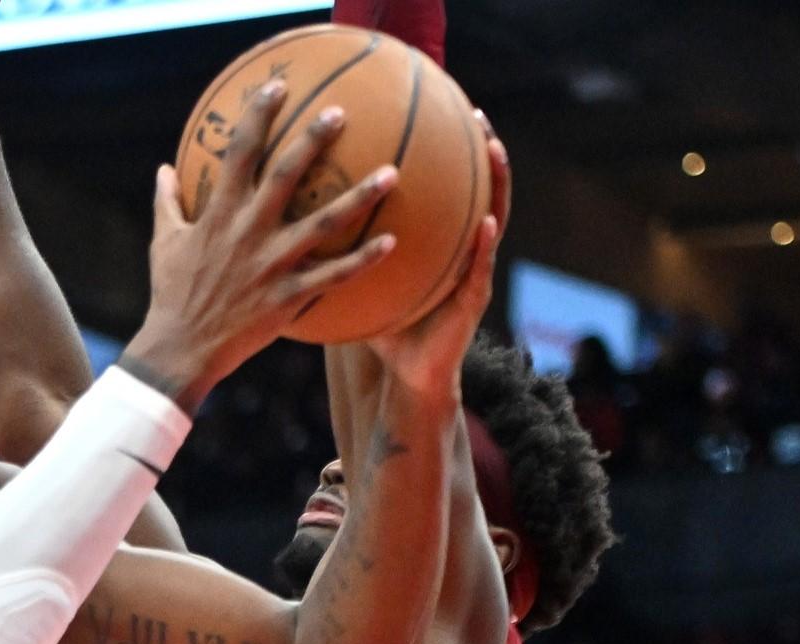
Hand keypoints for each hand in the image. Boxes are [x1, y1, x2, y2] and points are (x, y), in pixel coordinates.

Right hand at [123, 83, 397, 408]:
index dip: (257, 115)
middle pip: (287, 174)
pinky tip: (392, 242)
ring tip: (392, 173)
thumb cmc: (171, 293)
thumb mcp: (163, 242)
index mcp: (219, 213)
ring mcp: (271, 264)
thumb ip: (166, 202)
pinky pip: (333, 276)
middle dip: (314, 139)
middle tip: (341, 112)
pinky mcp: (288, 295)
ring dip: (360, 197)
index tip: (276, 87)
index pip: (239, 152)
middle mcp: (248, 231)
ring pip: (324, 224)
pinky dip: (364, 260)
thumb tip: (163, 169)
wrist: (182, 347)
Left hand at [367, 112, 511, 407]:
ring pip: (493, 219)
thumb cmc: (387, 327)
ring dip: (498, 185)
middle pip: (477, 190)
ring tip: (495, 151)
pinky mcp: (472, 303)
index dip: (450, 152)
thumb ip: (344, 250)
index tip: (442, 109)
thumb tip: (301, 216)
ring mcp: (472, 273)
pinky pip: (479, 270)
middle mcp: (461, 250)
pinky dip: (485, 248)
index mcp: (440, 241)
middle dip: (482, 151)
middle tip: (477, 113)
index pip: (448, 188)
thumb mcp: (363, 280)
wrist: (409, 377)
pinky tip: (486, 226)